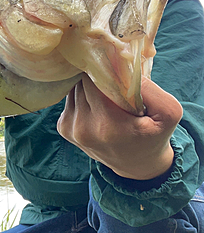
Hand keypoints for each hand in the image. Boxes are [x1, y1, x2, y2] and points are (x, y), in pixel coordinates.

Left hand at [57, 74, 182, 179]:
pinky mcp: (63, 128)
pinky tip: (96, 103)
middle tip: (112, 78)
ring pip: (73, 89)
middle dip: (95, 75)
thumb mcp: (168, 113)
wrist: (137, 165)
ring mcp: (71, 129)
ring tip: (106, 93)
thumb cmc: (154, 135)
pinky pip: (69, 99)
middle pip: (80, 82)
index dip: (103, 68)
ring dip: (87, 86)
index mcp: (107, 124)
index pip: (93, 79)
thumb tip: (122, 68)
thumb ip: (151, 90)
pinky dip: (81, 96)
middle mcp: (83, 128)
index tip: (115, 67)